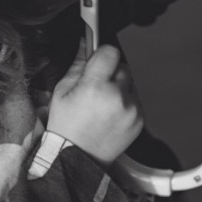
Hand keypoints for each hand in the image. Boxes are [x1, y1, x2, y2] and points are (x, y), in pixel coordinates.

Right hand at [47, 42, 142, 165]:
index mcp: (95, 87)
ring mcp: (131, 110)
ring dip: (120, 88)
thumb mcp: (61, 92)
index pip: (110, 52)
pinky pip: (136, 101)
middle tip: (97, 86)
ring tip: (103, 104)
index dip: (102, 54)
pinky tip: (110, 114)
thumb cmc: (66, 126)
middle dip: (111, 72)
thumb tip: (85, 44)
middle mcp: (117, 97)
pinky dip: (126, 103)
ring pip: (131, 84)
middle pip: (123, 67)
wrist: (77, 157)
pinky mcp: (140, 120)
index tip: (98, 60)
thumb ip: (77, 65)